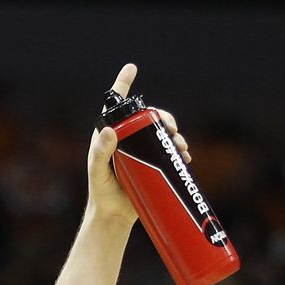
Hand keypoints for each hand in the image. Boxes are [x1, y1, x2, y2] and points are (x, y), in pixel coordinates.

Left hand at [87, 63, 190, 226]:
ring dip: (176, 136)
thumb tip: (109, 131)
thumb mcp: (98, 173)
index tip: (131, 68)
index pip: (117, 106)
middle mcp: (127, 139)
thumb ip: (100, 152)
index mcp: (111, 134)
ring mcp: (141, 151)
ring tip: (182, 147)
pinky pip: (168, 152)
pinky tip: (185, 157)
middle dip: (165, 119)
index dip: (123, 84)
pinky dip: (179, 151)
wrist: (114, 216)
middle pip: (148, 119)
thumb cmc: (101, 193)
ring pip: (162, 134)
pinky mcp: (153, 164)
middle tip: (173, 130)